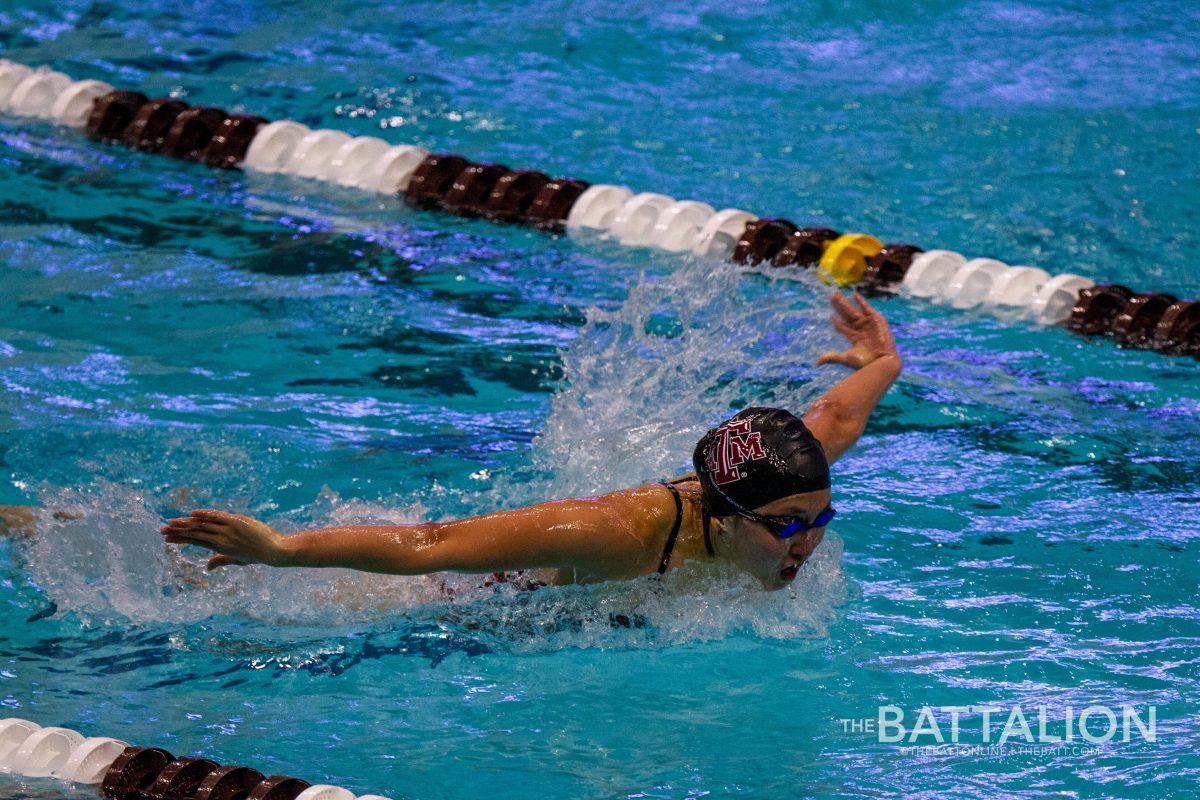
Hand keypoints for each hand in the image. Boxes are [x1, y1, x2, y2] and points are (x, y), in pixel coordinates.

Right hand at [161, 509, 288, 570]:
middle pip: (195, 534)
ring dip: (185, 524)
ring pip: (203, 526)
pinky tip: (192, 514)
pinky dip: (205, 514)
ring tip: (170, 523)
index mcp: (221, 547)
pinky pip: (217, 517)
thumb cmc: (259, 555)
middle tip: (161, 531)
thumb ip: (221, 560)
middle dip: (178, 532)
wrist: (276, 552)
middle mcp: (221, 539)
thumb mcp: (238, 559)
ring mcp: (228, 531)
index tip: (168, 538)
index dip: (181, 539)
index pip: (196, 542)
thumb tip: (207, 567)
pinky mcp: (236, 522)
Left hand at [817, 291, 899, 369]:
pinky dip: (861, 302)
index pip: (842, 327)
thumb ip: (832, 357)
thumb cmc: (865, 362)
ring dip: (845, 302)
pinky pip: (867, 309)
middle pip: (846, 315)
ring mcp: (868, 324)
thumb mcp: (846, 358)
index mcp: (854, 338)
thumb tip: (817, 363)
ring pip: (853, 311)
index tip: (831, 316)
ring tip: (836, 294)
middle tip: (831, 296)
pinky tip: (854, 294)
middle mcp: (860, 329)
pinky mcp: (876, 320)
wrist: (882, 361)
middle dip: (838, 306)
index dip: (836, 321)